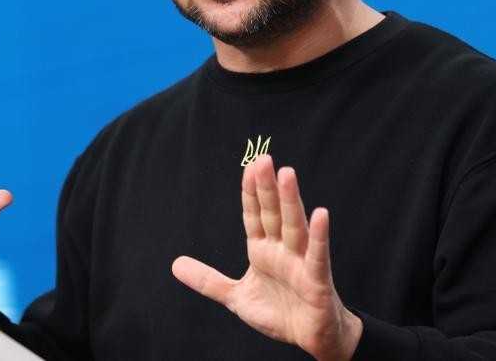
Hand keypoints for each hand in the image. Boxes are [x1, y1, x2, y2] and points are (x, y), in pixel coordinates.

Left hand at [172, 155, 362, 360]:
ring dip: (291, 201)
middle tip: (263, 158)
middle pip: (273, 213)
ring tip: (287, 174)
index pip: (255, 215)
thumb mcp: (236, 296)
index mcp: (262, 250)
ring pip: (294, 226)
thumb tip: (175, 265)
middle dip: (267, 187)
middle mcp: (282, 250)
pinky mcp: (317, 279)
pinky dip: (319, 235)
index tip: (249, 166)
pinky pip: (317, 255)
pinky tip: (320, 214)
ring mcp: (301, 262)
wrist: (311, 337)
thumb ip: (208, 280)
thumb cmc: (280, 312)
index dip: (251, 192)